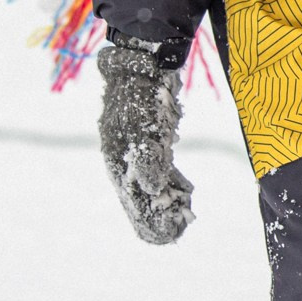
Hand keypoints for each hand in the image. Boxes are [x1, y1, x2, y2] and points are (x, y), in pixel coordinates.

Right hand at [96, 33, 194, 243]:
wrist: (141, 64)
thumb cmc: (139, 93)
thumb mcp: (140, 123)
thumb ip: (145, 157)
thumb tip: (151, 186)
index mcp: (118, 158)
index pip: (132, 198)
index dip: (147, 219)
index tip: (164, 236)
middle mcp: (125, 159)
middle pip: (140, 196)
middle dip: (155, 217)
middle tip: (173, 236)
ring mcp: (137, 150)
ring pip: (151, 184)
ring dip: (165, 203)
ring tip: (180, 221)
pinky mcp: (151, 141)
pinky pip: (160, 169)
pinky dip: (171, 183)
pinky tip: (183, 193)